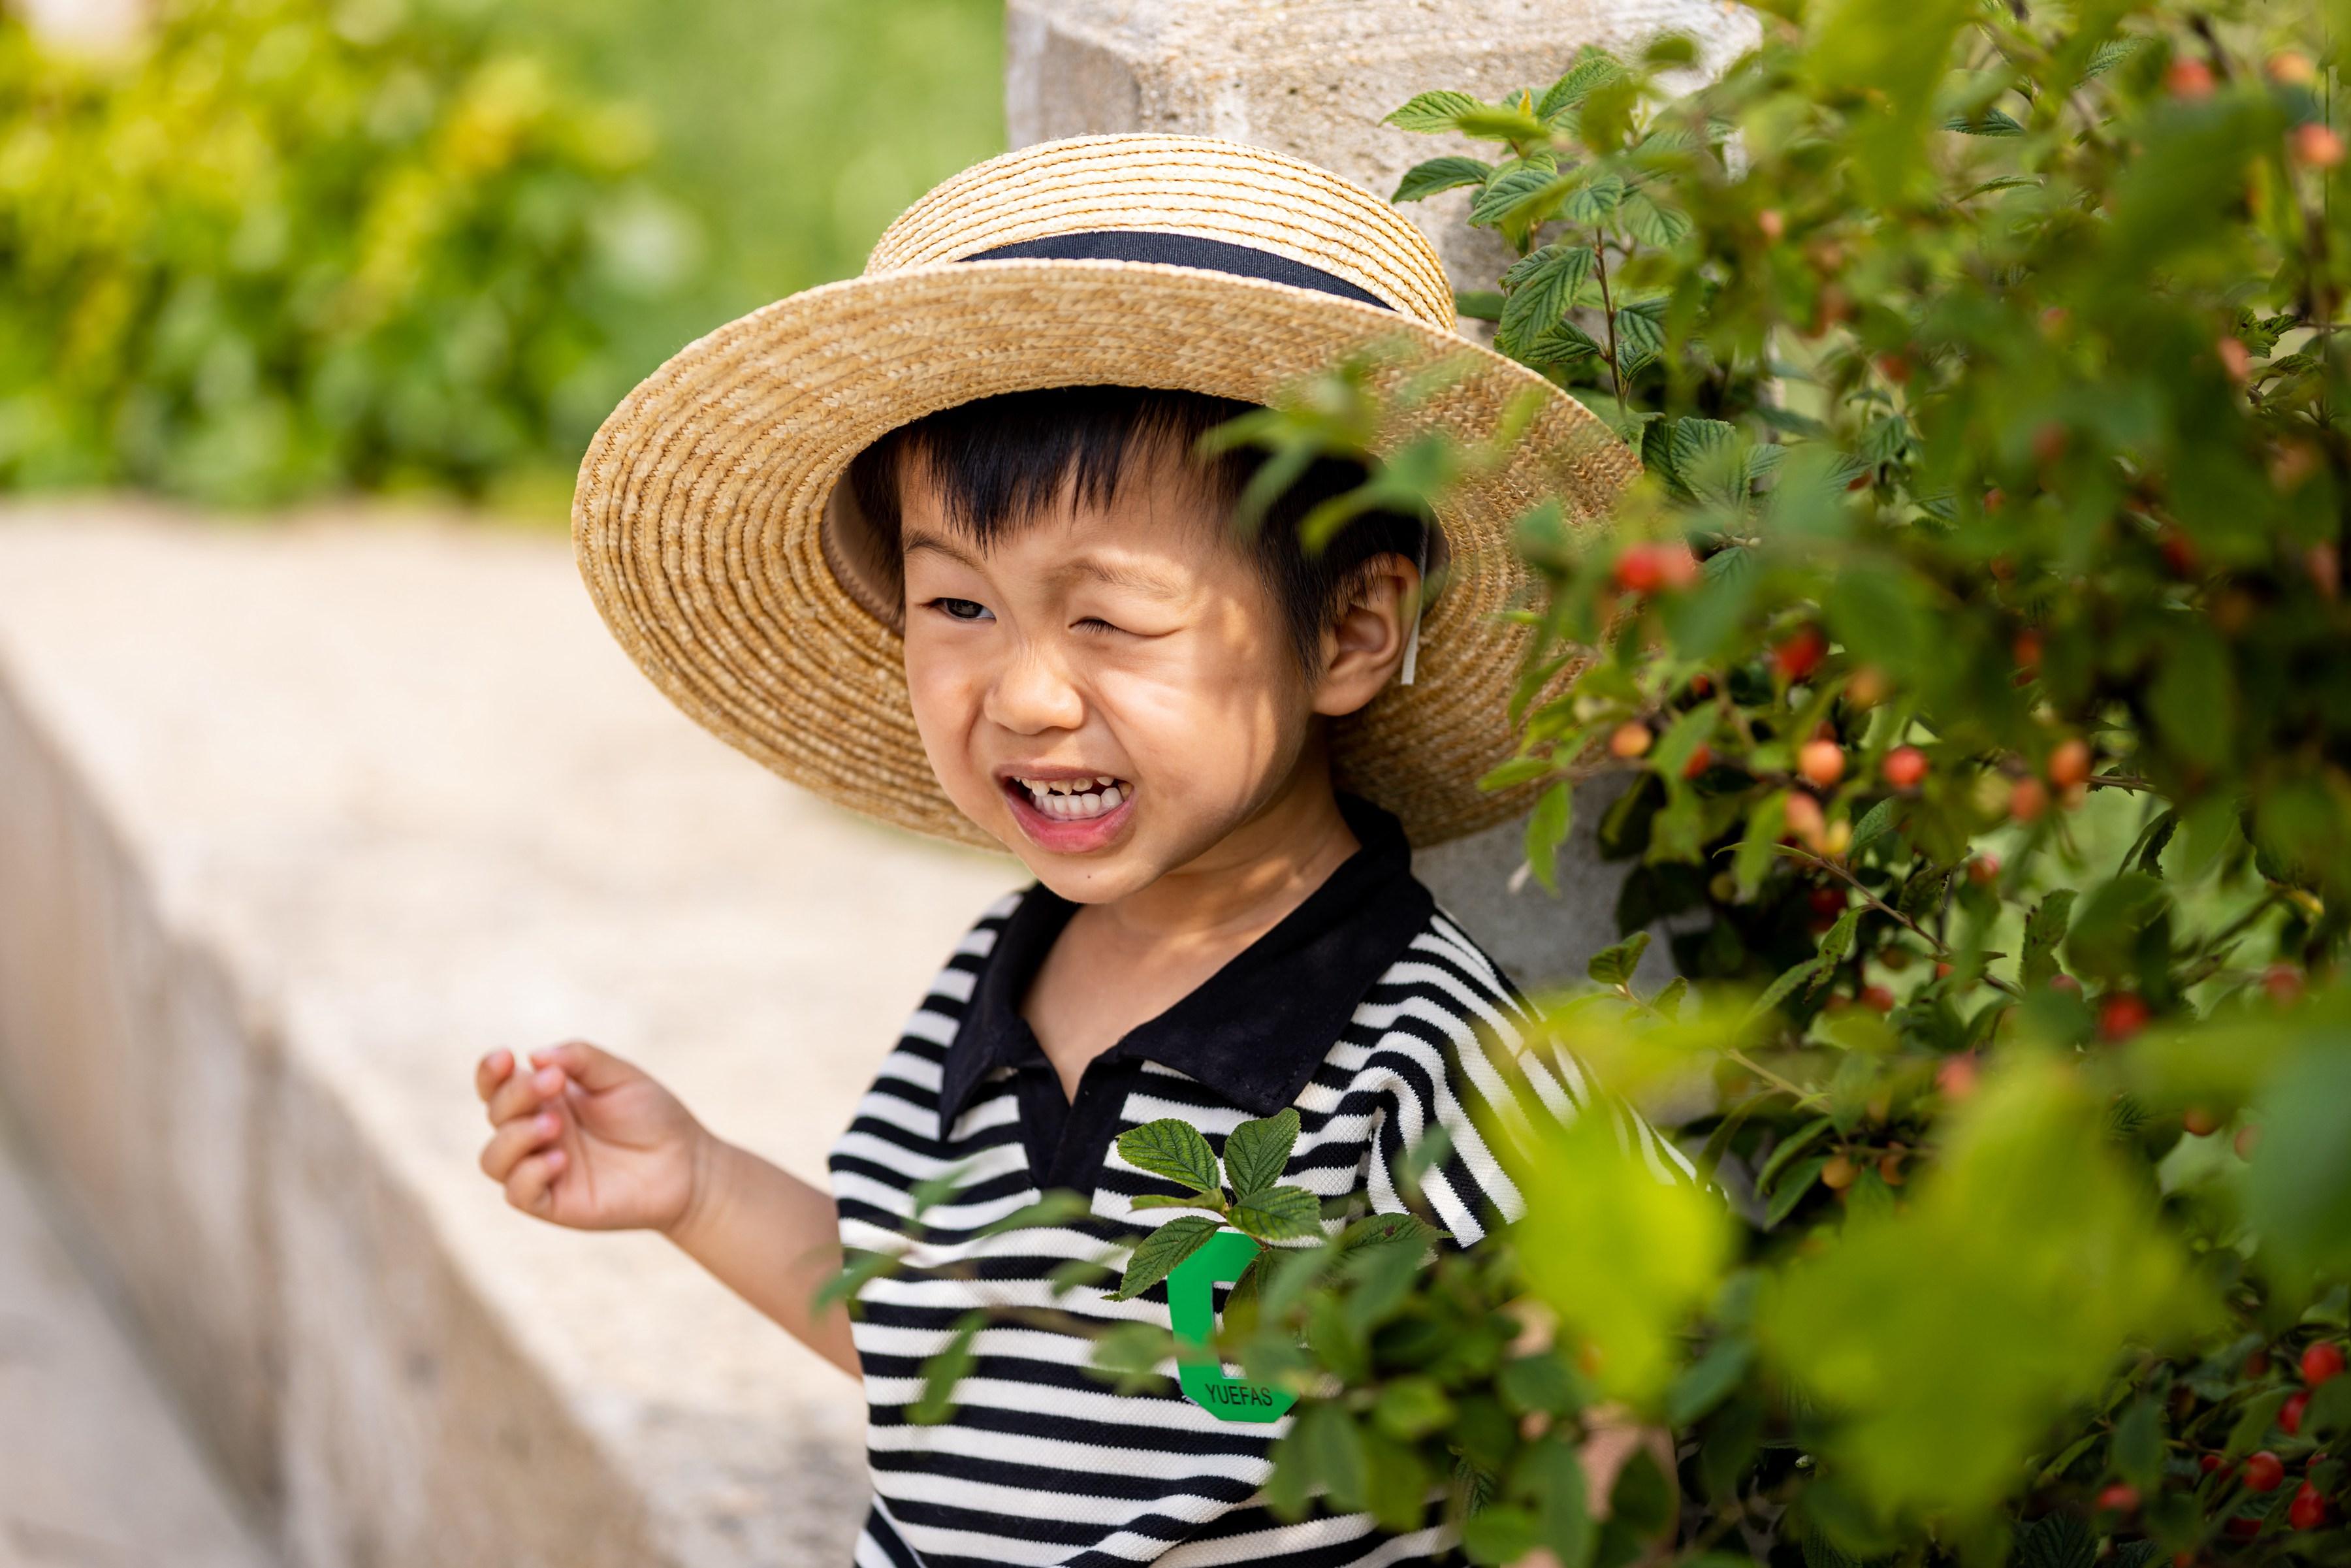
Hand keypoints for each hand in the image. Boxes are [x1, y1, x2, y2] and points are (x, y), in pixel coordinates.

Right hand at [475, 1041, 708, 1232]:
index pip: (498, 1086)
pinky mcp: (554, 1203)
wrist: (688, 1164)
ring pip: (492, 1159)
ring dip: (515, 1137)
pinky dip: (529, 1174)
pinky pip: (518, 1194)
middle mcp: (536, 1134)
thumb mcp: (620, 1076)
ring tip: (554, 1125)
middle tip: (553, 1083)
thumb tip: (535, 1055)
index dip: (490, 1072)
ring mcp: (542, 1169)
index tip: (507, 1056)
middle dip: (516, 1095)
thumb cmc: (653, 1116)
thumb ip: (580, 1059)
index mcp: (546, 1100)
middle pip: (495, 1115)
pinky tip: (561, 1159)